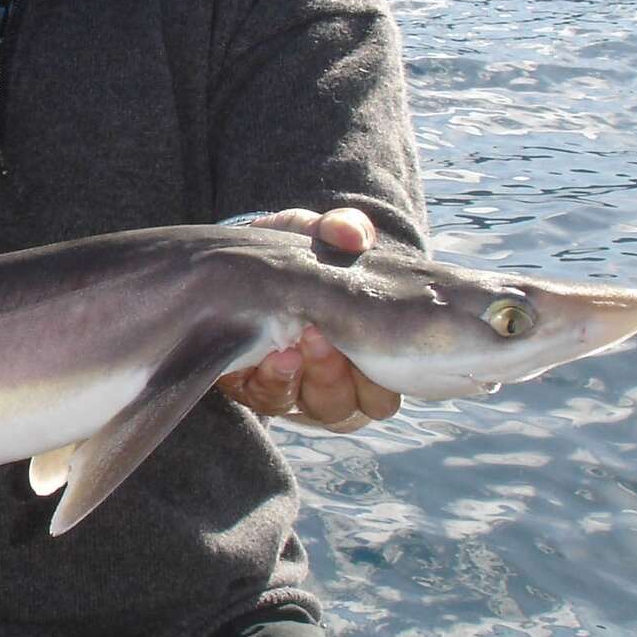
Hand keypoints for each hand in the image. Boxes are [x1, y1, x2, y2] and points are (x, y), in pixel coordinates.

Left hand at [214, 208, 401, 431]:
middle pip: (362, 404)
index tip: (367, 335)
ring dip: (311, 378)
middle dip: (344, 373)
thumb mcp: (317, 234)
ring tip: (293, 344)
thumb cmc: (297, 255)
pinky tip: (269, 356)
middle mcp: (342, 379)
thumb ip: (339, 228)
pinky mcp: (260, 391)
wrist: (242, 264)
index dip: (386, 374)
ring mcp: (302, 390)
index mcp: (369, 350)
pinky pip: (273, 402)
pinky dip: (273, 382)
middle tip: (320, 334)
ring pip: (323, 407)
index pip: (393, 385)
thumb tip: (354, 234)